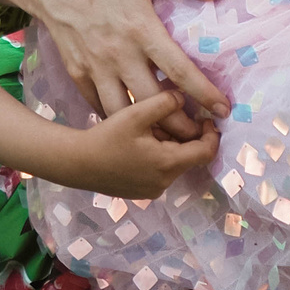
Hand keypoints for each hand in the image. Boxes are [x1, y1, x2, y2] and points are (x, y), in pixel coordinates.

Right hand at [27, 0, 230, 125]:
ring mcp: (96, 67)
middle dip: (179, 124)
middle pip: (153, 101)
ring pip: (124, 112)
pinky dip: (118, 118)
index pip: (178, 69)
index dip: (203, 93)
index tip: (223, 109)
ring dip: (147, 129)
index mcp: (140, 28)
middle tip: (199, 133)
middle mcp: (119, 54)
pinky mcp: (78, 74)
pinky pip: (99, 106)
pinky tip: (134, 124)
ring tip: (169, 138)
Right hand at [69, 90, 220, 198]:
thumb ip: (165, 102)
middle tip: (175, 116)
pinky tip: (142, 141)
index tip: (206, 116)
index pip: (205, 151)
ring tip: (154, 127)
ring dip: (173, 146)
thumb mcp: (137, 113)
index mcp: (168, 164)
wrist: (77, 163)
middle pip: (190, 157)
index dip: (212, 133)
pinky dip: (160, 156)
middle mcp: (164, 182)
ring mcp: (152, 190)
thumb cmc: (107, 137)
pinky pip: (160, 172)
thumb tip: (185, 97)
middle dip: (188, 136)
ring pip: (175, 164)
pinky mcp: (141, 192)